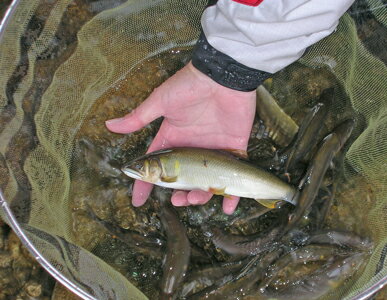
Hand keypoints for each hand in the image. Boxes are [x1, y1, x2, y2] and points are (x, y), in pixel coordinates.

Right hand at [106, 62, 255, 213]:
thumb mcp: (161, 102)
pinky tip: (228, 207)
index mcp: (174, 139)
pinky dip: (233, 194)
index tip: (137, 201)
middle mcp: (192, 148)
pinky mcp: (235, 150)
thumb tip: (109, 125)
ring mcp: (213, 150)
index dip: (147, 184)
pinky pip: (234, 176)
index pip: (158, 167)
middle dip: (178, 194)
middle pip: (183, 180)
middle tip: (177, 201)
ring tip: (196, 199)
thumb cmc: (190, 86)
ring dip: (201, 196)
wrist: (223, 76)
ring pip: (206, 182)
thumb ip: (138, 118)